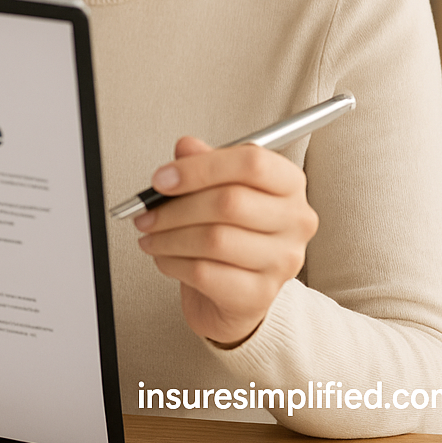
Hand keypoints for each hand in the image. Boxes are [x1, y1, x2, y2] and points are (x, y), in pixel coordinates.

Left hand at [133, 137, 318, 346]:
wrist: (238, 293)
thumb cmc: (231, 230)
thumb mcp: (218, 186)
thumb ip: (204, 162)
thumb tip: (186, 148)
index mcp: (288, 183)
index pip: (252, 163)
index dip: (200, 168)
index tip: (162, 178)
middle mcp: (295, 221)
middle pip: (230, 202)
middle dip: (175, 207)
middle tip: (146, 212)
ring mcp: (282, 260)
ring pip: (214, 240)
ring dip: (168, 237)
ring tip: (151, 235)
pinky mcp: (260, 295)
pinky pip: (206, 273)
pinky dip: (173, 263)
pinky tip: (165, 257)